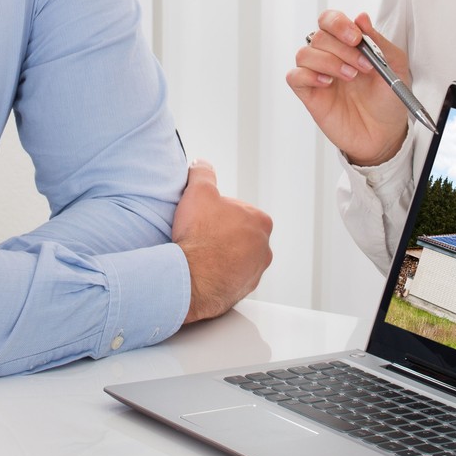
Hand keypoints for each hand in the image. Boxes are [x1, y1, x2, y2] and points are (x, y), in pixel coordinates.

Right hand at [171, 160, 273, 323]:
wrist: (191, 277)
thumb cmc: (199, 235)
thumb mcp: (199, 191)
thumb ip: (203, 173)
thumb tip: (201, 164)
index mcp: (261, 222)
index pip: (237, 210)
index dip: (216, 211)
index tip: (203, 216)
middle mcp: (264, 249)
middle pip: (238, 235)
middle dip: (221, 234)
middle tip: (200, 234)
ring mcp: (254, 272)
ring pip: (235, 258)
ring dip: (220, 255)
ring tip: (199, 253)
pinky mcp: (242, 291)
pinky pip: (229, 278)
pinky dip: (217, 274)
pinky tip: (201, 270)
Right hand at [287, 11, 409, 166]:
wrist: (385, 132)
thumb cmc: (387, 99)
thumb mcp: (394, 65)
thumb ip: (378, 41)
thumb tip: (361, 17)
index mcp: (347, 44)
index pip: (329, 20)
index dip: (338, 23)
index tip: (356, 38)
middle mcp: (329, 56)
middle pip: (319, 36)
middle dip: (342, 49)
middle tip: (363, 66)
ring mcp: (317, 75)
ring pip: (304, 54)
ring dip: (328, 62)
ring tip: (350, 77)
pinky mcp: (309, 94)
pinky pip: (295, 77)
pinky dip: (308, 76)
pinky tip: (327, 84)